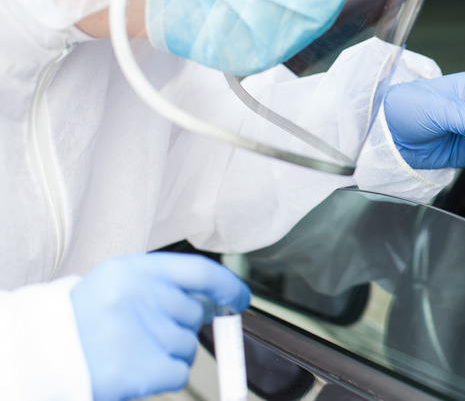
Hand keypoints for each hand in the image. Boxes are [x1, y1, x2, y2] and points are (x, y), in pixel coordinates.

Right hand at [71, 252, 250, 400]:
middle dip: (184, 326)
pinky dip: (166, 374)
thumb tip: (217, 300)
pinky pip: (179, 371)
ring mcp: (142, 332)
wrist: (44, 354)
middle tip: (152, 331)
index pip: (202, 272)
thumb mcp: (119, 284)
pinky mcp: (142, 368)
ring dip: (171, 351)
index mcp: (135, 270)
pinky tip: (139, 367)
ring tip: (135, 349)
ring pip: (189, 344)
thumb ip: (165, 285)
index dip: (228, 286)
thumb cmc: (85, 319)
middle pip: (196, 313)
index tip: (239, 298)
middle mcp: (141, 297)